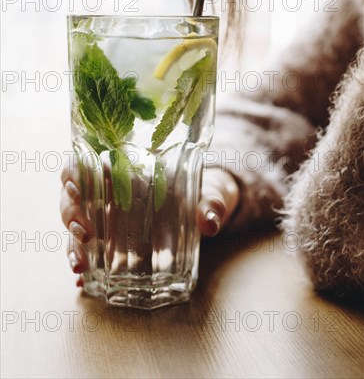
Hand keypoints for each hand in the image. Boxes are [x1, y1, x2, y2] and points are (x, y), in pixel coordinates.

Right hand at [60, 165, 239, 284]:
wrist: (207, 208)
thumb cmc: (201, 191)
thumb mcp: (209, 194)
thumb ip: (210, 205)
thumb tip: (210, 223)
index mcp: (125, 170)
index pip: (84, 164)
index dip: (72, 174)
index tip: (75, 188)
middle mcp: (110, 193)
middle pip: (73, 198)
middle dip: (71, 215)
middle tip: (84, 232)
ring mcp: (109, 219)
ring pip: (76, 227)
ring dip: (72, 245)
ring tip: (80, 266)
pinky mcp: (114, 243)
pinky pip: (90, 251)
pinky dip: (85, 265)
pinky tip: (83, 282)